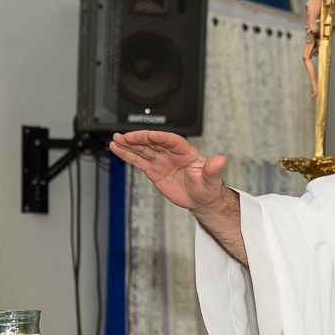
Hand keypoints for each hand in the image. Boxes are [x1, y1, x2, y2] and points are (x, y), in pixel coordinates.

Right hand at [110, 130, 246, 264]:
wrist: (202, 198)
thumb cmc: (209, 187)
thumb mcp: (212, 180)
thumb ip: (213, 170)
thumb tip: (220, 160)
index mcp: (186, 151)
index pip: (172, 141)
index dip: (160, 137)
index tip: (149, 135)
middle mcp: (172, 153)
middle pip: (153, 142)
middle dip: (139, 139)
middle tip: (125, 136)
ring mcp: (162, 160)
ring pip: (143, 149)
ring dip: (129, 144)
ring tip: (115, 139)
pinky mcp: (154, 170)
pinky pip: (139, 160)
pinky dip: (127, 155)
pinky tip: (116, 149)